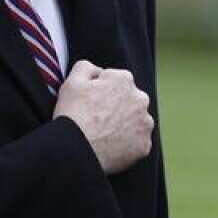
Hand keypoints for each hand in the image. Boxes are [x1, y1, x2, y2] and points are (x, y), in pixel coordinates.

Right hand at [54, 60, 153, 174]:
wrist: (76, 149)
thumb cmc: (73, 114)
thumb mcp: (72, 81)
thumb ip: (86, 67)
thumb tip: (97, 71)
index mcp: (124, 80)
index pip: (114, 82)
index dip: (99, 92)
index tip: (89, 103)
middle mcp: (141, 99)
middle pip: (128, 101)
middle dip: (115, 107)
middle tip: (96, 120)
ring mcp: (145, 123)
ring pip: (135, 122)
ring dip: (124, 125)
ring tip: (103, 135)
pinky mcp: (144, 145)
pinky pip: (136, 143)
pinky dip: (126, 145)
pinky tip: (110, 147)